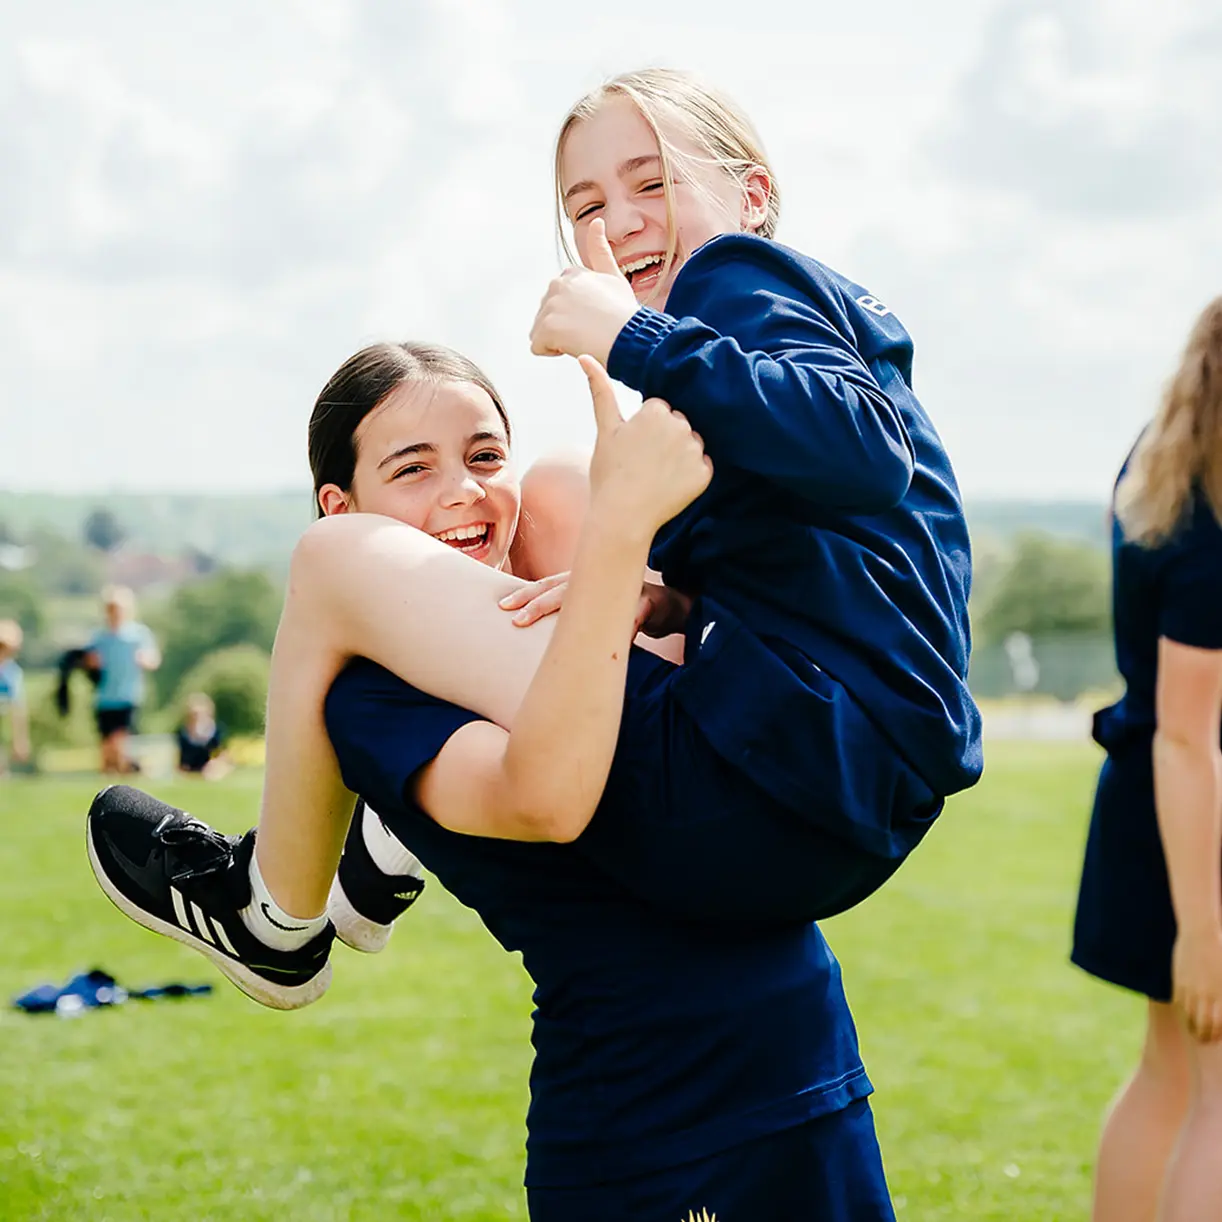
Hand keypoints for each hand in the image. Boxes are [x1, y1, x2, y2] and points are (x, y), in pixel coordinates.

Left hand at [499, 572, 691, 635]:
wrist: (668, 606)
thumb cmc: (623, 608)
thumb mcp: (595, 610)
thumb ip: (570, 616)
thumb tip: (537, 636)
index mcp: (582, 581)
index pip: (548, 586)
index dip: (526, 594)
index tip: (502, 607)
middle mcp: (599, 579)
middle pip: (563, 589)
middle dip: (538, 602)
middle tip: (516, 619)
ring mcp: (624, 587)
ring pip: (598, 597)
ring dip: (579, 611)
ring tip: (563, 630)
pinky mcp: (649, 601)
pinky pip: (636, 614)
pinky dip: (629, 625)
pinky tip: (621, 635)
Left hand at [530, 219, 639, 364]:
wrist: (629, 336)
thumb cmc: (625, 313)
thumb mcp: (614, 277)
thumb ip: (600, 250)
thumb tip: (596, 220)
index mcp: (571, 273)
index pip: (559, 301)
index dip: (575, 315)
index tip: (594, 319)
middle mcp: (557, 285)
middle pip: (547, 315)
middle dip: (563, 327)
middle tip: (589, 331)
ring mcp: (550, 306)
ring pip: (541, 331)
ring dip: (558, 340)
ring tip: (582, 339)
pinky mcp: (546, 328)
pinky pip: (537, 346)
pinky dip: (551, 351)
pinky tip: (572, 347)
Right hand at [581, 356, 712, 538]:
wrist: (622, 516)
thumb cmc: (609, 473)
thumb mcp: (605, 429)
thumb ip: (600, 390)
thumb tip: (585, 357)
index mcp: (656, 410)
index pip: (659, 409)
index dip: (645, 428)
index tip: (634, 447)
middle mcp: (680, 425)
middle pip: (678, 423)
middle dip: (665, 438)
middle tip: (644, 462)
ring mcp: (695, 449)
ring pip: (692, 442)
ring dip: (679, 454)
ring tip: (657, 473)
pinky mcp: (705, 473)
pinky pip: (703, 466)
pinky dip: (691, 475)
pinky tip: (670, 484)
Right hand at [1172, 928, 1221, 1041]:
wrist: (1201, 934)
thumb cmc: (1220, 952)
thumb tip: (1221, 1007)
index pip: (1219, 1023)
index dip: (1218, 1034)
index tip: (1216, 1038)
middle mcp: (1207, 994)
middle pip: (1205, 1024)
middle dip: (1206, 1035)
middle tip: (1205, 1040)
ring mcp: (1191, 988)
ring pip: (1190, 1015)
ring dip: (1192, 1026)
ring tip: (1195, 1032)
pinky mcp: (1179, 981)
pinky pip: (1180, 1002)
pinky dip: (1183, 1011)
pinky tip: (1186, 1014)